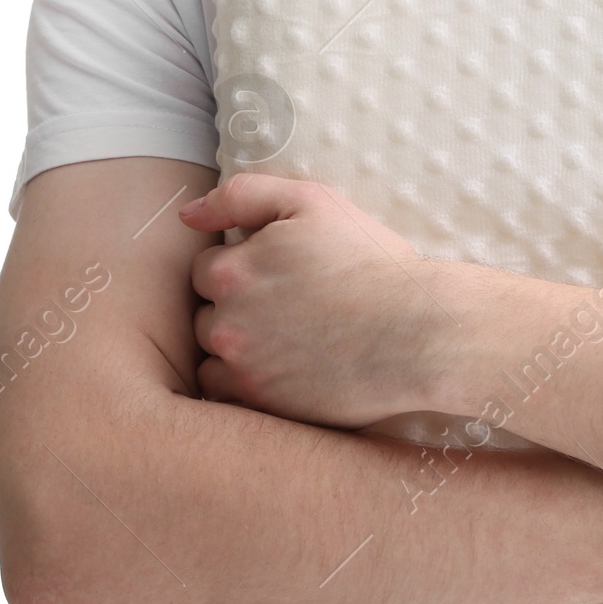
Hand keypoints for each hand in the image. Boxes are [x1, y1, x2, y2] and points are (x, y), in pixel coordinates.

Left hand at [179, 173, 463, 427]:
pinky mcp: (263, 408)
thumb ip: (243, 196)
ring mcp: (243, 371)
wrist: (417, 330)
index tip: (279, 274)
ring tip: (288, 340)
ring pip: (212, 357)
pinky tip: (285, 369)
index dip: (243, 267)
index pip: (206, 268)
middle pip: (205, 315)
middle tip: (288, 307)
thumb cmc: (370, 260)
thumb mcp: (312, 203)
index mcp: (232, 271)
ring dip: (237, 347)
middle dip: (235, 308)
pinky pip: (228, 396)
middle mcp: (227, 324)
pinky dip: (246, 384)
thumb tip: (186, 215)